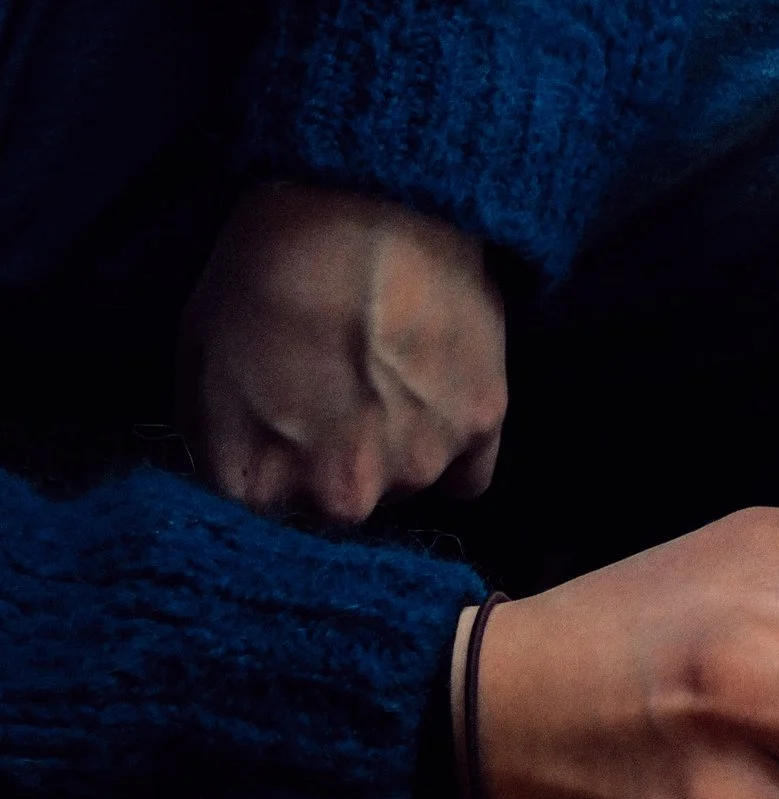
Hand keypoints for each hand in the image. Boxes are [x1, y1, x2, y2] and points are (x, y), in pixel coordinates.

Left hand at [183, 181, 506, 522]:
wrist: (361, 202)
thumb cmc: (266, 271)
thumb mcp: (197, 357)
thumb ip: (219, 441)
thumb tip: (245, 475)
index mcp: (265, 486)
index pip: (264, 518)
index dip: (267, 473)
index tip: (272, 434)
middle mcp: (348, 497)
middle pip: (338, 507)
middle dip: (331, 467)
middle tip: (330, 393)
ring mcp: (421, 466)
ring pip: (403, 486)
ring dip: (393, 450)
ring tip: (384, 373)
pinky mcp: (482, 428)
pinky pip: (468, 476)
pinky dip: (452, 450)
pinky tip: (434, 399)